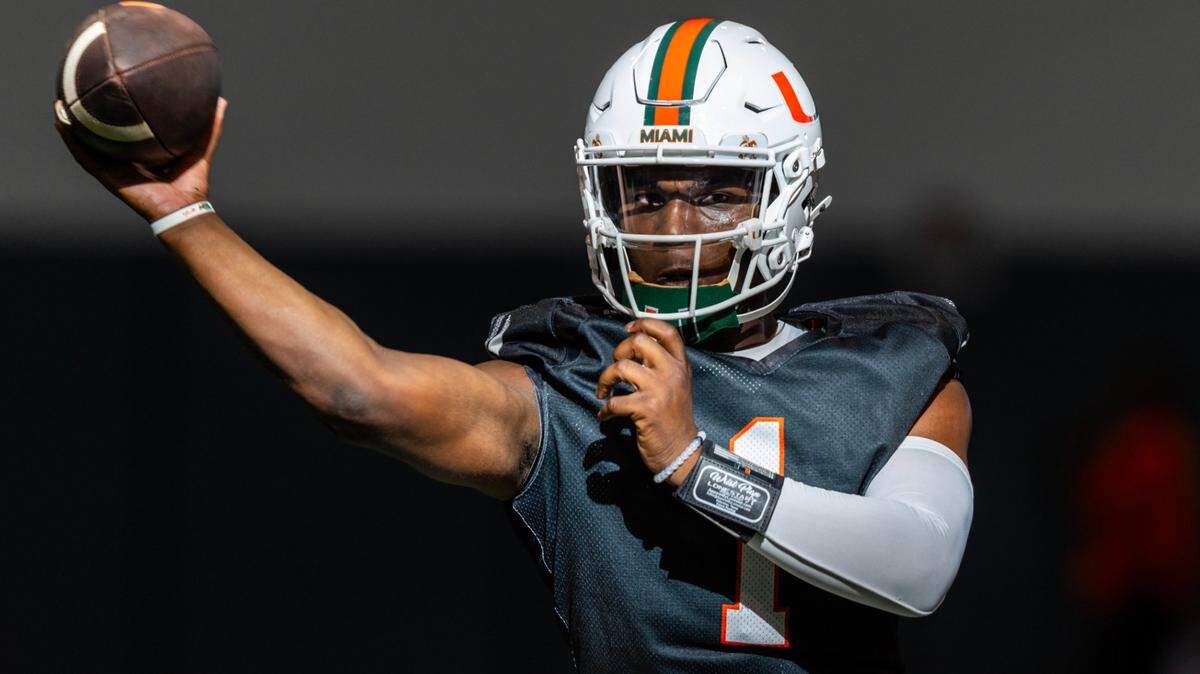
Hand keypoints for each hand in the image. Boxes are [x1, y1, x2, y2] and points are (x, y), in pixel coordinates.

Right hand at [54, 97, 226, 221]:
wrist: (183, 209)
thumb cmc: (191, 184)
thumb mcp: (200, 148)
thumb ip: (210, 127)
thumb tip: (221, 101)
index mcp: (141, 155)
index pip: (124, 132)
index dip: (116, 114)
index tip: (109, 93)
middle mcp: (123, 161)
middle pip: (100, 136)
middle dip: (88, 116)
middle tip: (78, 93)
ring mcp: (112, 169)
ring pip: (85, 144)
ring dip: (70, 125)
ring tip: (60, 104)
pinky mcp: (106, 176)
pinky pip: (84, 156)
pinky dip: (72, 139)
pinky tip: (62, 122)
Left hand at [596, 318, 699, 487]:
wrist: (682, 452)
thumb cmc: (674, 420)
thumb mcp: (677, 386)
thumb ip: (661, 366)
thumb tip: (633, 349)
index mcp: (681, 366)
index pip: (668, 332)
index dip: (645, 324)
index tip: (629, 329)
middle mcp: (673, 373)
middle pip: (640, 342)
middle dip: (620, 351)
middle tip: (617, 368)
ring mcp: (660, 390)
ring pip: (622, 367)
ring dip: (606, 378)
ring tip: (604, 391)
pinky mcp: (646, 409)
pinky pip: (615, 401)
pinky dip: (605, 409)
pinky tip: (605, 415)